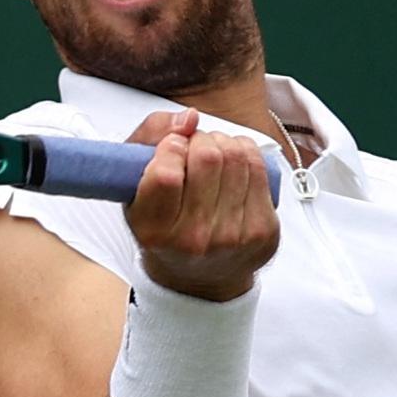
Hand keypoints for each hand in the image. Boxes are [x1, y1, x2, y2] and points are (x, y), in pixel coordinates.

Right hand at [122, 109, 280, 301]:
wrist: (198, 277)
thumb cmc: (163, 225)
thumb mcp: (134, 187)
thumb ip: (148, 139)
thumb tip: (189, 118)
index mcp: (154, 231)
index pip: (166, 174)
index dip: (170, 147)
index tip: (172, 149)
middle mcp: (194, 239)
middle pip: (207, 157)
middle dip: (200, 140)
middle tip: (194, 149)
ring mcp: (233, 236)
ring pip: (236, 156)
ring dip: (223, 143)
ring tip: (213, 157)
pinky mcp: (263, 230)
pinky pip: (259, 167)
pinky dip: (246, 153)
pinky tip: (234, 166)